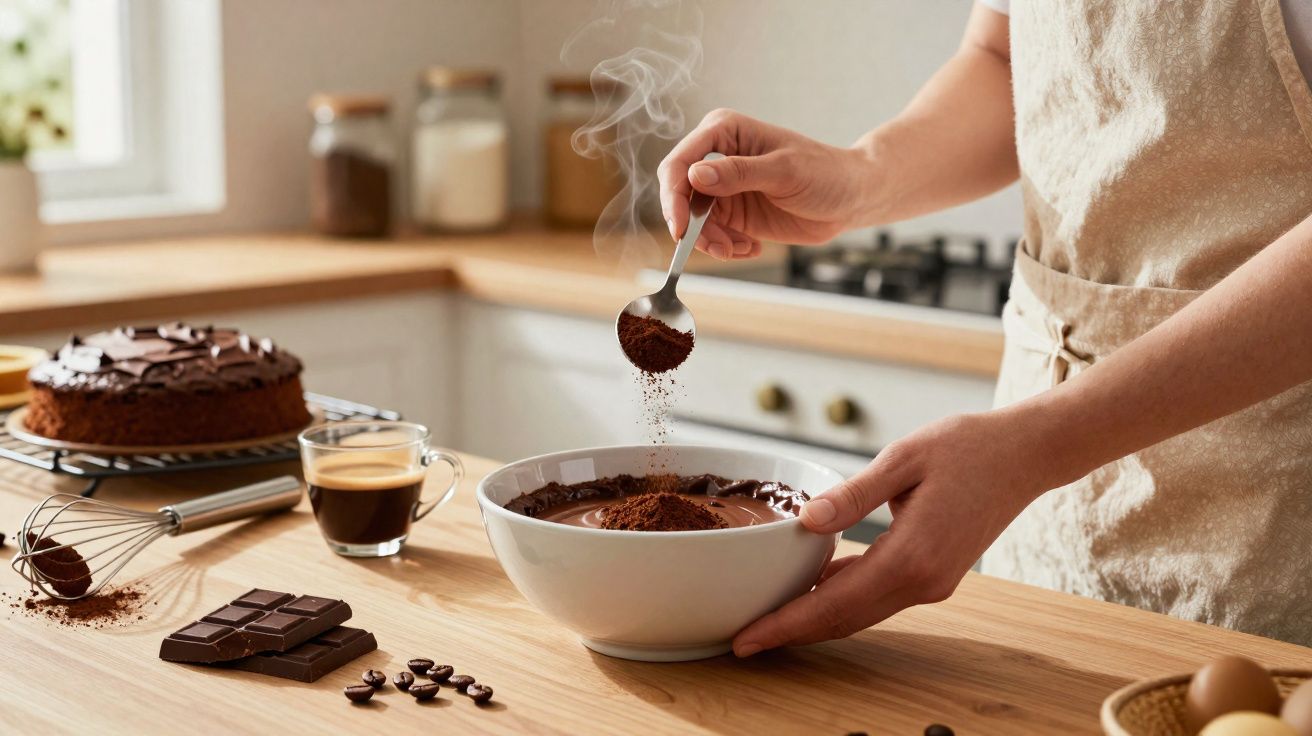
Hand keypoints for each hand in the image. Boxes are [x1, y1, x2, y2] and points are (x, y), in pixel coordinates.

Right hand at [657, 108, 876, 259]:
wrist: (850, 198)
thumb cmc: (825, 173)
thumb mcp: (784, 171)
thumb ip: (739, 173)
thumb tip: (694, 176)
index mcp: (724, 132)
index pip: (680, 162)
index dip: (674, 196)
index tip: (682, 227)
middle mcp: (716, 158)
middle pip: (679, 194)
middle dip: (692, 226)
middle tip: (718, 247)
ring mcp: (722, 187)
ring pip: (693, 221)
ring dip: (711, 241)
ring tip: (741, 248)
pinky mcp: (731, 213)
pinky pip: (711, 236)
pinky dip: (725, 248)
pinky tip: (751, 247)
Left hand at [731, 409, 1055, 655]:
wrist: (1025, 454)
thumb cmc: (967, 447)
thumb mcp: (904, 459)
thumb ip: (853, 495)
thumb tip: (805, 522)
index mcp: (911, 556)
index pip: (834, 604)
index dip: (786, 624)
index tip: (746, 638)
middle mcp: (922, 581)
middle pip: (843, 620)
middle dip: (791, 632)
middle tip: (742, 639)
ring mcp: (931, 583)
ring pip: (860, 613)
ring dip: (814, 619)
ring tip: (767, 620)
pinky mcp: (934, 574)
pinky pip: (877, 596)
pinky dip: (841, 599)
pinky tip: (811, 588)